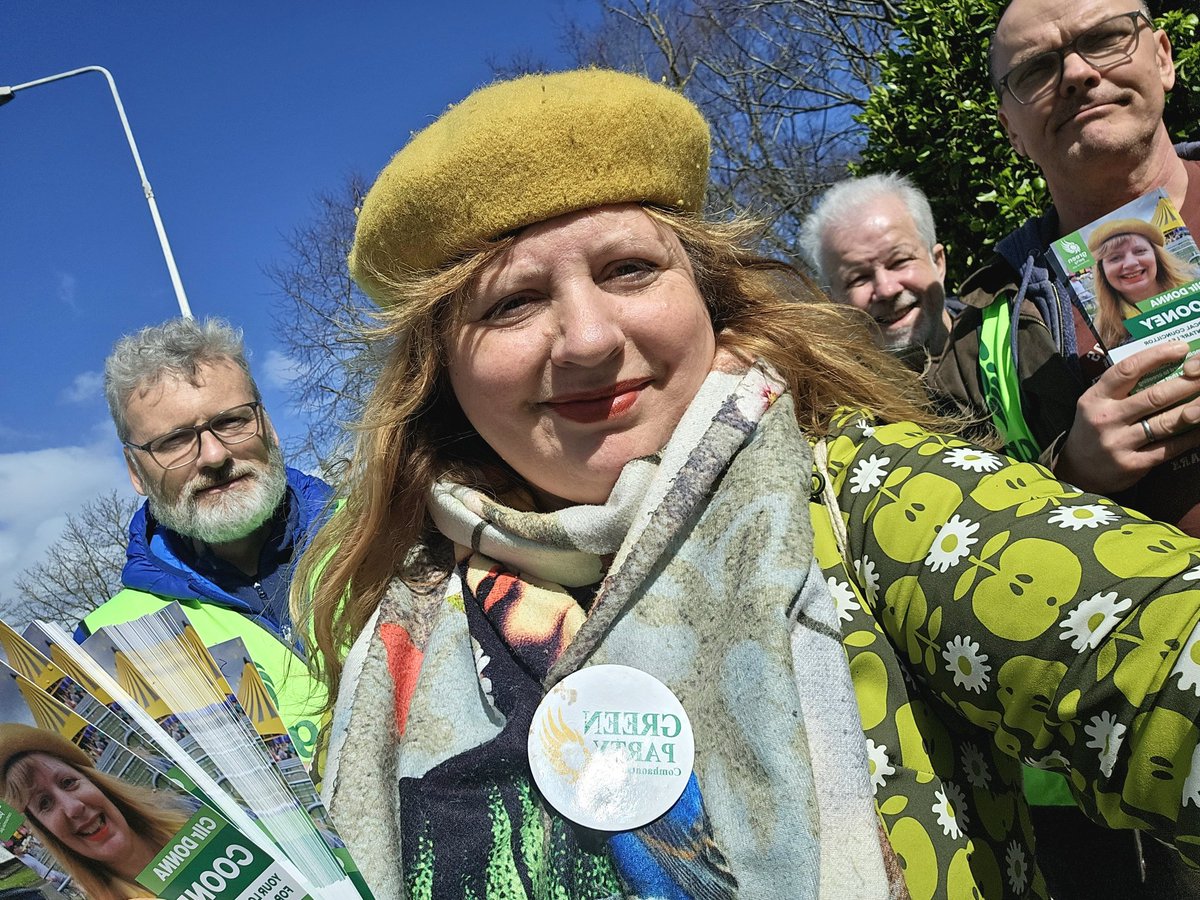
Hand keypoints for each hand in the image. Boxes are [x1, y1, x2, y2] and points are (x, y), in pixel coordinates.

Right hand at [1054, 341, 1199, 492]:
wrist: (1077, 470)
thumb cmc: (1094, 429)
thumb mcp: (1096, 403)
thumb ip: (1122, 388)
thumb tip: (1163, 366)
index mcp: (1096, 398)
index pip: (1128, 370)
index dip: (1157, 356)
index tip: (1181, 349)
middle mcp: (1106, 419)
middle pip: (1154, 397)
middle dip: (1186, 384)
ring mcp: (1118, 443)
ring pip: (1165, 423)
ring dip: (1193, 409)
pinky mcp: (1131, 464)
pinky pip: (1167, 448)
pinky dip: (1188, 438)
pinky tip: (1199, 429)